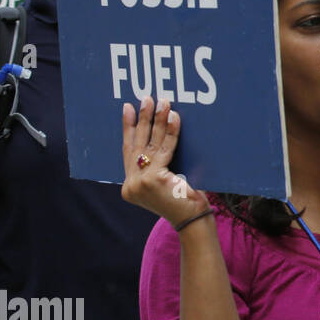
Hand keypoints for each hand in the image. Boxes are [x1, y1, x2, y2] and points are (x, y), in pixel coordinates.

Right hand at [120, 95, 209, 227]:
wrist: (192, 221)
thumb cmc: (184, 201)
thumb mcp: (165, 182)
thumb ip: (157, 166)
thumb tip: (160, 135)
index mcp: (130, 186)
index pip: (127, 151)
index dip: (128, 128)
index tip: (128, 108)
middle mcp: (130, 185)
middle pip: (136, 144)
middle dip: (142, 119)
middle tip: (146, 98)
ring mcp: (139, 183)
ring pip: (149, 145)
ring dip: (157, 120)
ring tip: (163, 102)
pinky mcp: (153, 179)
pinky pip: (165, 150)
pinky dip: (171, 132)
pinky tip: (175, 117)